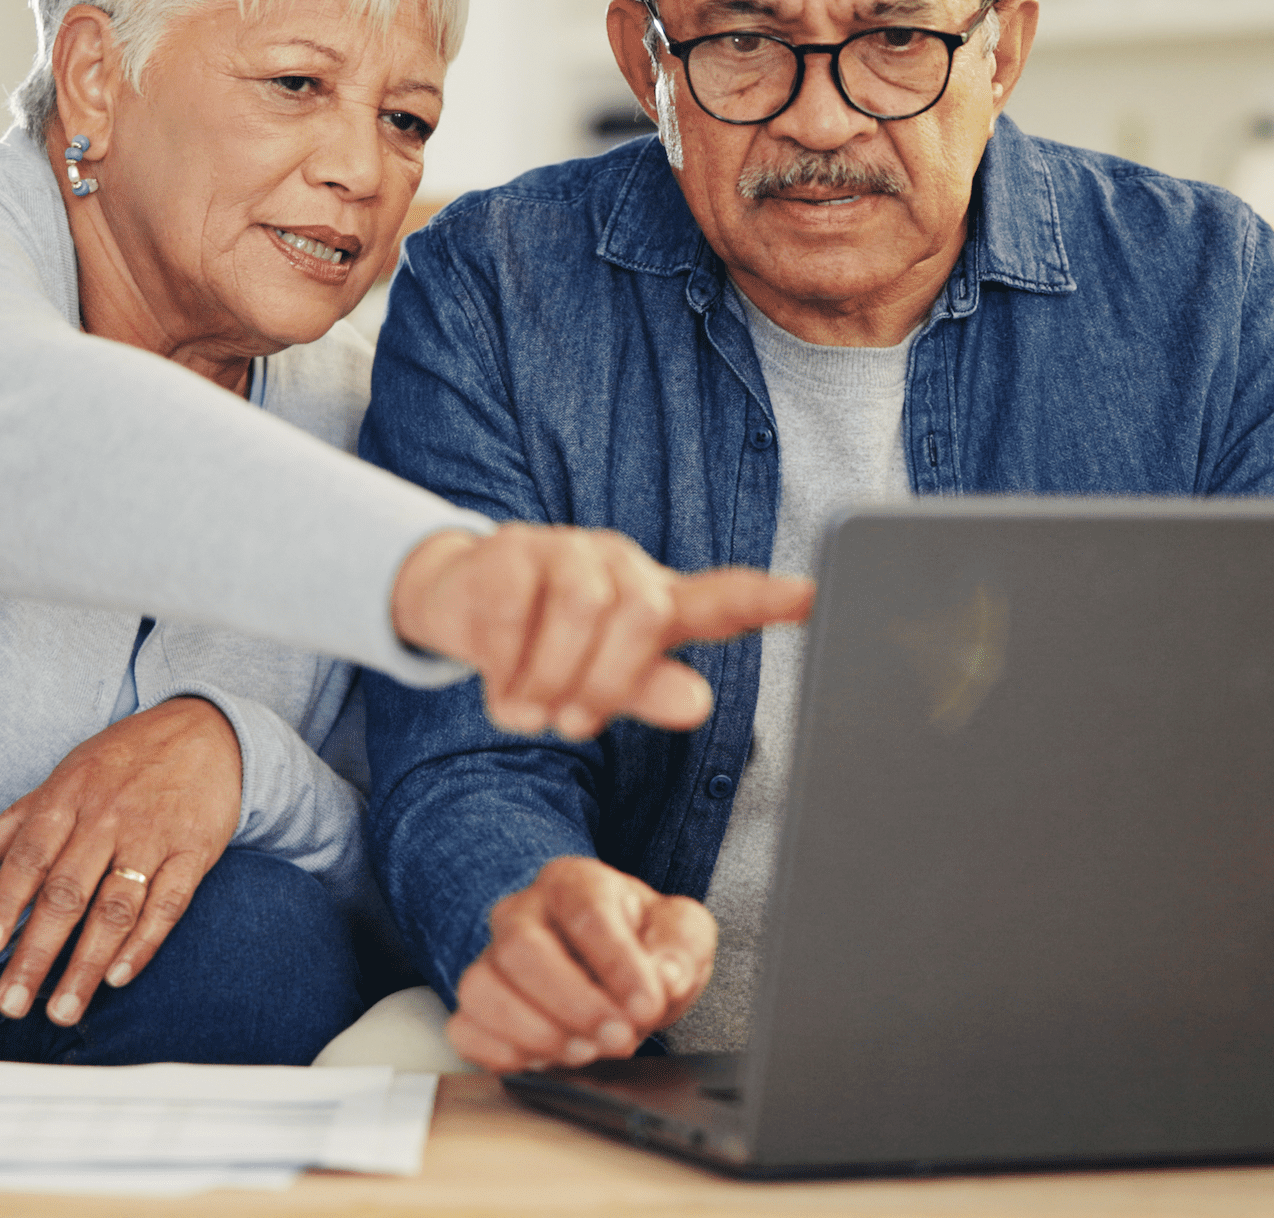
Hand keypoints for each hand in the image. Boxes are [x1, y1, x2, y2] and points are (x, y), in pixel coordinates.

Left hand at [0, 696, 240, 1025]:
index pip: (29, 855)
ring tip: (62, 1010)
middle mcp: (108, 819)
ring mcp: (153, 838)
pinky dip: (144, 944)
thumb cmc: (125, 760)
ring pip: (115, 909)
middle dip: (37, 953)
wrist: (207, 731)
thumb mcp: (66, 777)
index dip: (4, 901)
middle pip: (67, 893)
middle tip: (11, 1002)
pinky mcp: (193, 853)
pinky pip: (168, 904)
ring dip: (87, 964)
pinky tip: (118, 976)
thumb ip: (16, 823)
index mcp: (68, 798)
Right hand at [392, 524, 812, 738]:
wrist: (458, 604)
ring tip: (530, 710)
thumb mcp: (602, 681)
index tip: (815, 597)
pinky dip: (509, 665)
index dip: (769, 598)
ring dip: (552, 676)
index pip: (724, 596)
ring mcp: (566, 550)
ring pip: (583, 607)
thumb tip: (698, 702)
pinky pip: (519, 610)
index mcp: (657, 601)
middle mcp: (621, 566)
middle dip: (607, 682)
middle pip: (643, 613)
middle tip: (573, 723)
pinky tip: (501, 685)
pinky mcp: (511, 550)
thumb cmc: (550, 647)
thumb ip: (647, 690)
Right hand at [446, 856, 714, 1072]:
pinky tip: (544, 1062)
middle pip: (521, 948)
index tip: (647, 1006)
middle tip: (618, 1038)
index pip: (585, 912)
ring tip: (585, 1053)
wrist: (616, 971)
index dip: (617, 963)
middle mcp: (522, 913)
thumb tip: (664, 978)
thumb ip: (680, 947)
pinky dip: (501, 1054)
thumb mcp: (682, 934)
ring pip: (482, 989)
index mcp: (574, 883)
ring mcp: (492, 959)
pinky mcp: (478, 1006)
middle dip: (573, 1003)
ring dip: (535, 1031)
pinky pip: (465, 1029)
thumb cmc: (644, 945)